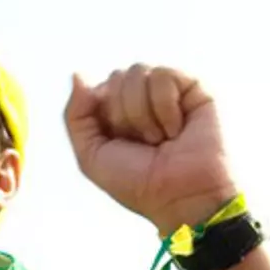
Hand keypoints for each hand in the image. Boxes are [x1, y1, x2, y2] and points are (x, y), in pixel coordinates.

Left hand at [63, 65, 238, 235]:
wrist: (182, 197)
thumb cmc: (139, 184)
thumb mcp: (91, 156)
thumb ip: (76, 115)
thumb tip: (78, 74)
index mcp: (117, 112)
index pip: (97, 89)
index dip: (104, 117)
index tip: (121, 145)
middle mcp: (142, 99)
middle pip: (116, 78)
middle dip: (124, 116)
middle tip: (144, 144)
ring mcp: (168, 92)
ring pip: (138, 72)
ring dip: (143, 114)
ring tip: (161, 138)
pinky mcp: (193, 88)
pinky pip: (163, 75)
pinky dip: (165, 107)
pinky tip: (177, 128)